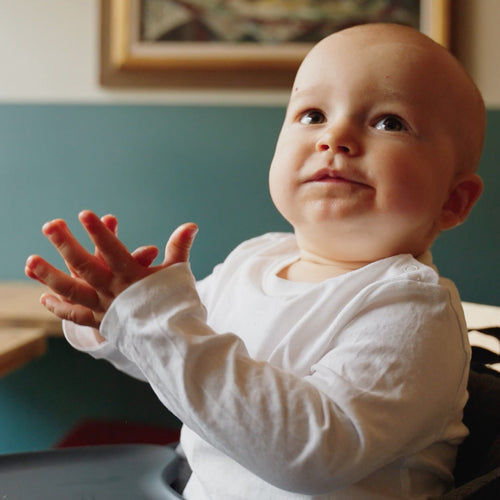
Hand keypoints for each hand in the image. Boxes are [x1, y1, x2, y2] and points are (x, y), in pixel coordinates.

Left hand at [25, 210, 197, 328]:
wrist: (173, 342)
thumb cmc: (177, 303)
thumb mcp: (178, 273)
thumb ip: (179, 247)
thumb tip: (191, 225)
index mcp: (132, 277)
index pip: (113, 250)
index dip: (100, 231)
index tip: (85, 214)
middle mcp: (114, 291)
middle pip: (85, 266)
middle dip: (66, 244)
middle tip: (50, 225)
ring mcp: (104, 308)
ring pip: (72, 290)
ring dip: (50, 275)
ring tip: (30, 260)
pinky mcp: (100, 323)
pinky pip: (75, 315)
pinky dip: (59, 307)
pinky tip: (44, 297)